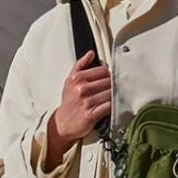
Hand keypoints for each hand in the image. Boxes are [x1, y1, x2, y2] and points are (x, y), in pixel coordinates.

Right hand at [44, 51, 111, 170]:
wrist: (63, 123)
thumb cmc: (68, 102)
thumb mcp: (70, 81)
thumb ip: (80, 65)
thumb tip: (91, 53)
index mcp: (77, 78)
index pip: (103, 70)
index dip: (109, 75)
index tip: (110, 79)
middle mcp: (82, 89)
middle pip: (109, 81)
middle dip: (113, 85)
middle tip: (114, 89)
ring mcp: (87, 102)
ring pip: (110, 93)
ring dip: (115, 95)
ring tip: (115, 97)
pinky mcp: (92, 114)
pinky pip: (109, 106)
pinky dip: (113, 105)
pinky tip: (113, 105)